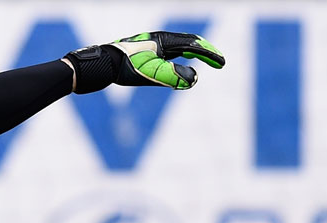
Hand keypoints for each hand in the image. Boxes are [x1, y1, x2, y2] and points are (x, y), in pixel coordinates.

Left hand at [108, 32, 224, 88]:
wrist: (104, 63)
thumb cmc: (127, 68)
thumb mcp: (152, 73)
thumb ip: (174, 76)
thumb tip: (194, 79)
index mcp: (165, 41)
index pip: (194, 45)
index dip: (210, 55)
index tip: (222, 64)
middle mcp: (160, 39)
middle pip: (190, 42)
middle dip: (206, 52)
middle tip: (219, 63)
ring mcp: (153, 44)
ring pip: (179, 46)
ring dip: (195, 53)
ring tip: (206, 60)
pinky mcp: (146, 51)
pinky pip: (169, 52)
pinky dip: (181, 56)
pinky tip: (179, 64)